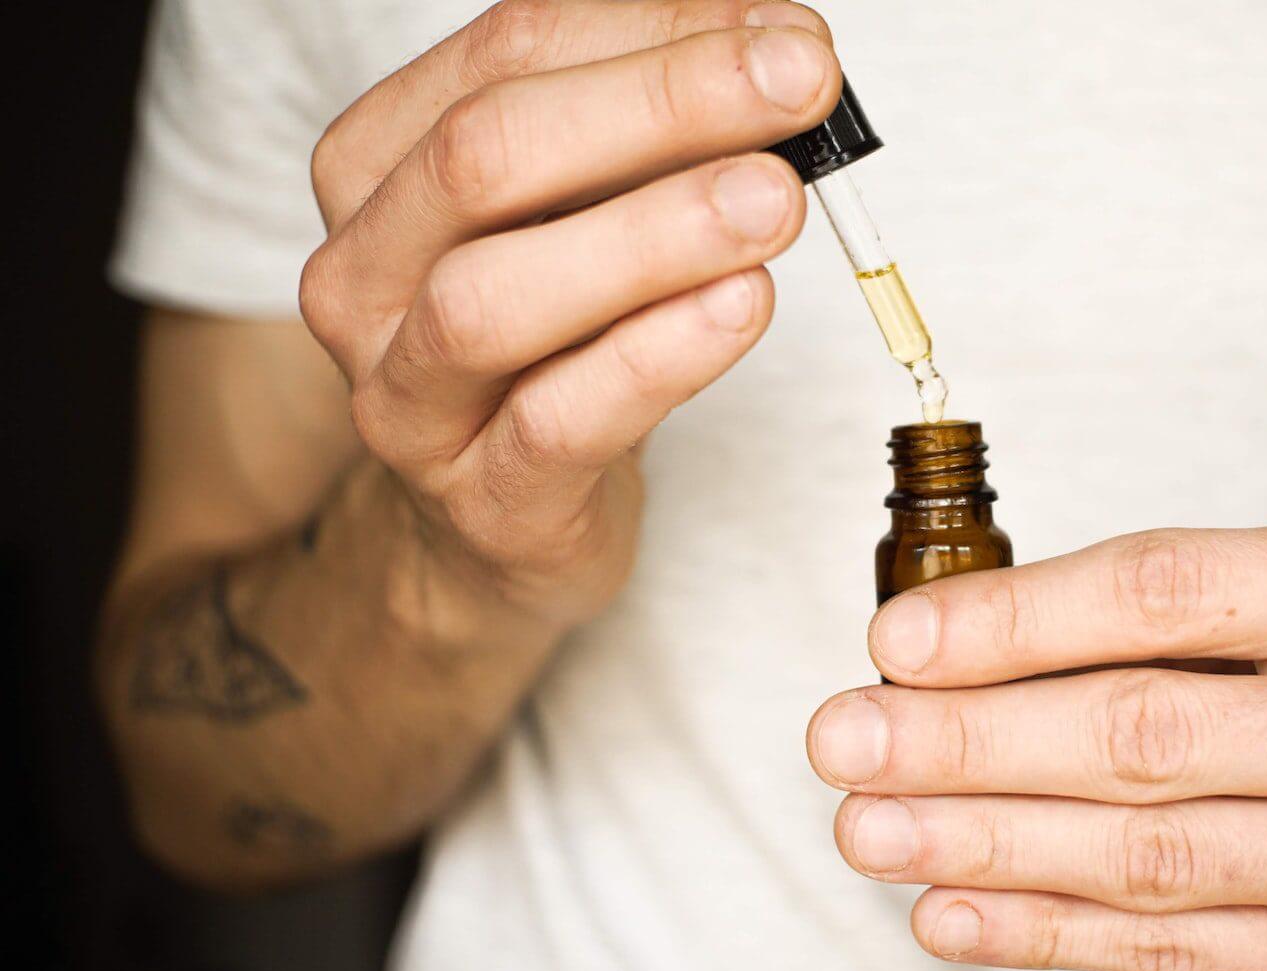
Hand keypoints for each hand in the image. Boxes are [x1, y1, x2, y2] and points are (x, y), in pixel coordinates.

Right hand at [299, 0, 838, 623]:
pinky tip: (742, 305)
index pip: (509, 54)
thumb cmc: (557, 343)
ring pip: (493, 299)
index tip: (788, 36)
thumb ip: (655, 132)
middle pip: (486, 157)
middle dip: (660, 105)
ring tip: (775, 200)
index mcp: (379, 165)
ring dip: (652, 236)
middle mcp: (365, 274)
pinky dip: (655, 357)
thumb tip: (780, 53)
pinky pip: (557, 421)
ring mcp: (407, 397)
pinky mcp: (480, 498)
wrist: (503, 521)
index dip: (657, 30)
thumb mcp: (587, 214)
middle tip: (798, 85)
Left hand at [807, 518, 1266, 970]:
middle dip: (969, 743)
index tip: (896, 641)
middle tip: (845, 740)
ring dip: (984, 846)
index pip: (1168, 595)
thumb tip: (941, 649)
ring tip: (870, 830)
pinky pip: (1176, 949)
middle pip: (1146, 732)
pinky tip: (955, 912)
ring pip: (1150, 854)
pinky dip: (1049, 931)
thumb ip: (1156, 615)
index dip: (1015, 620)